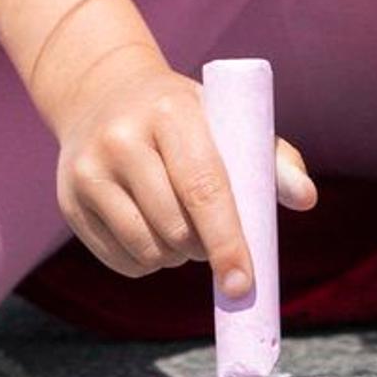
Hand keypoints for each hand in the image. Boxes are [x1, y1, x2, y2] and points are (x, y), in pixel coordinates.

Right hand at [54, 47, 314, 291]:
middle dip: (204, 249)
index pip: (204, 187)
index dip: (227, 241)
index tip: (244, 283)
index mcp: (170, 112)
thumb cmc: (181, 115)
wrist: (101, 93)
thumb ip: (271, 158)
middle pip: (176, 227)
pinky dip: (146, 263)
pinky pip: (120, 260)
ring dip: (175, 257)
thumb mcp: (224, 120)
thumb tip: (306, 198)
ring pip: (147, 249)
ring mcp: (89, 170)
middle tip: (212, 239)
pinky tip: (150, 233)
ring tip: (180, 231)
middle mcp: (122, 138)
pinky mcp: (69, 200)